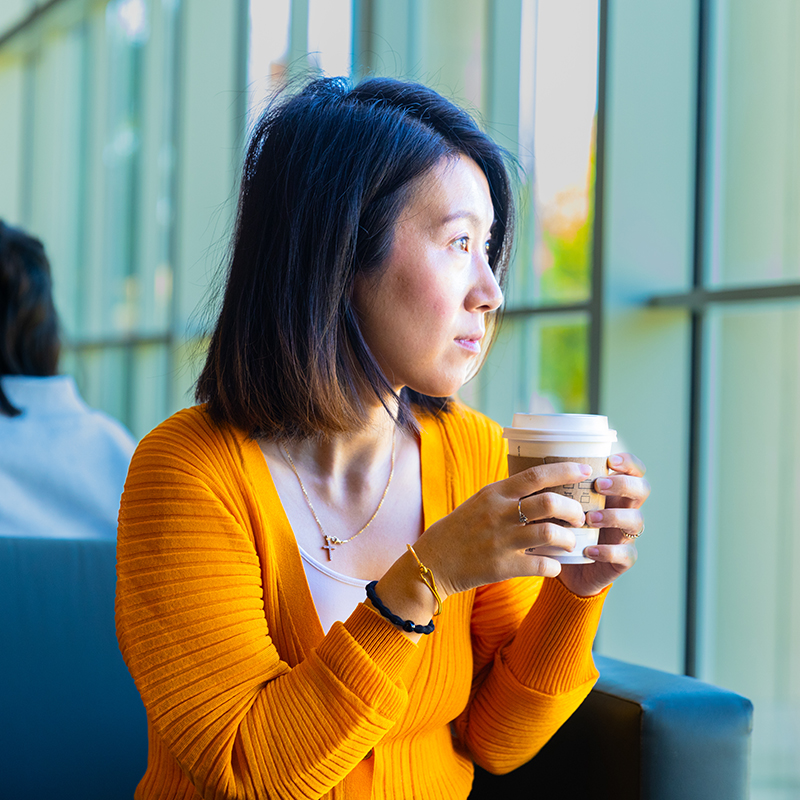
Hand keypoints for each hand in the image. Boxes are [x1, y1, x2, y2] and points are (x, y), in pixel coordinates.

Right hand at [414, 461, 589, 598]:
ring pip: (550, 533)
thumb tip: (541, 486)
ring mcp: (501, 541)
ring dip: (568, 538)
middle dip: (573, 509)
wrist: (433, 561)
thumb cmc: (459, 529)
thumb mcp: (480, 502)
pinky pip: (542, 564)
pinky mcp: (503, 567)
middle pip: (549, 502)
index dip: (565, 470)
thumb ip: (507, 494)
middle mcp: (499, 513)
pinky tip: (555, 564)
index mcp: (495, 493)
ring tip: (570, 541)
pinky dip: (555, 564)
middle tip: (580, 516)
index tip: (585, 470)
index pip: (536, 475)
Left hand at [557, 452, 648, 597]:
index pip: (633, 470)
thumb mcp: (558, 504)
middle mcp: (624, 509)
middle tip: (598, 485)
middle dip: (623, 484)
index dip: (629, 462)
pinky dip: (608, 551)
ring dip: (614, 516)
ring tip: (590, 519)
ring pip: (637, 520)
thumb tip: (527, 460)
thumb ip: (554, 485)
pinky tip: (589, 549)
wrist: (563, 568)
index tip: (610, 460)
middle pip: (642, 489)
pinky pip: (626, 554)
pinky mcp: (622, 559)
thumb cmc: (561, 527)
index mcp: (612, 492)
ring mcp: (625, 535)